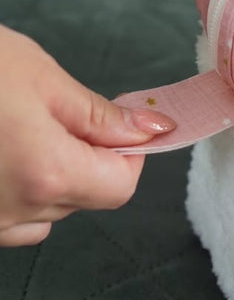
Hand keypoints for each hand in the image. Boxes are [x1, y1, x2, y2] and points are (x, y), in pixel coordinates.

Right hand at [0, 26, 175, 246]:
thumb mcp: (42, 79)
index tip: (120, 127)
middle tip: (62, 116)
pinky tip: (0, 155)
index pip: (120, 187)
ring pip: (45, 213)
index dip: (130, 155)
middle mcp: (12, 212)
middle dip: (89, 160)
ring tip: (22, 132)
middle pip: (83, 199)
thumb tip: (152, 132)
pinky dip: (17, 194)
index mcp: (45, 174)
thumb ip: (101, 116)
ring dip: (52, 179)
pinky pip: (7, 220)